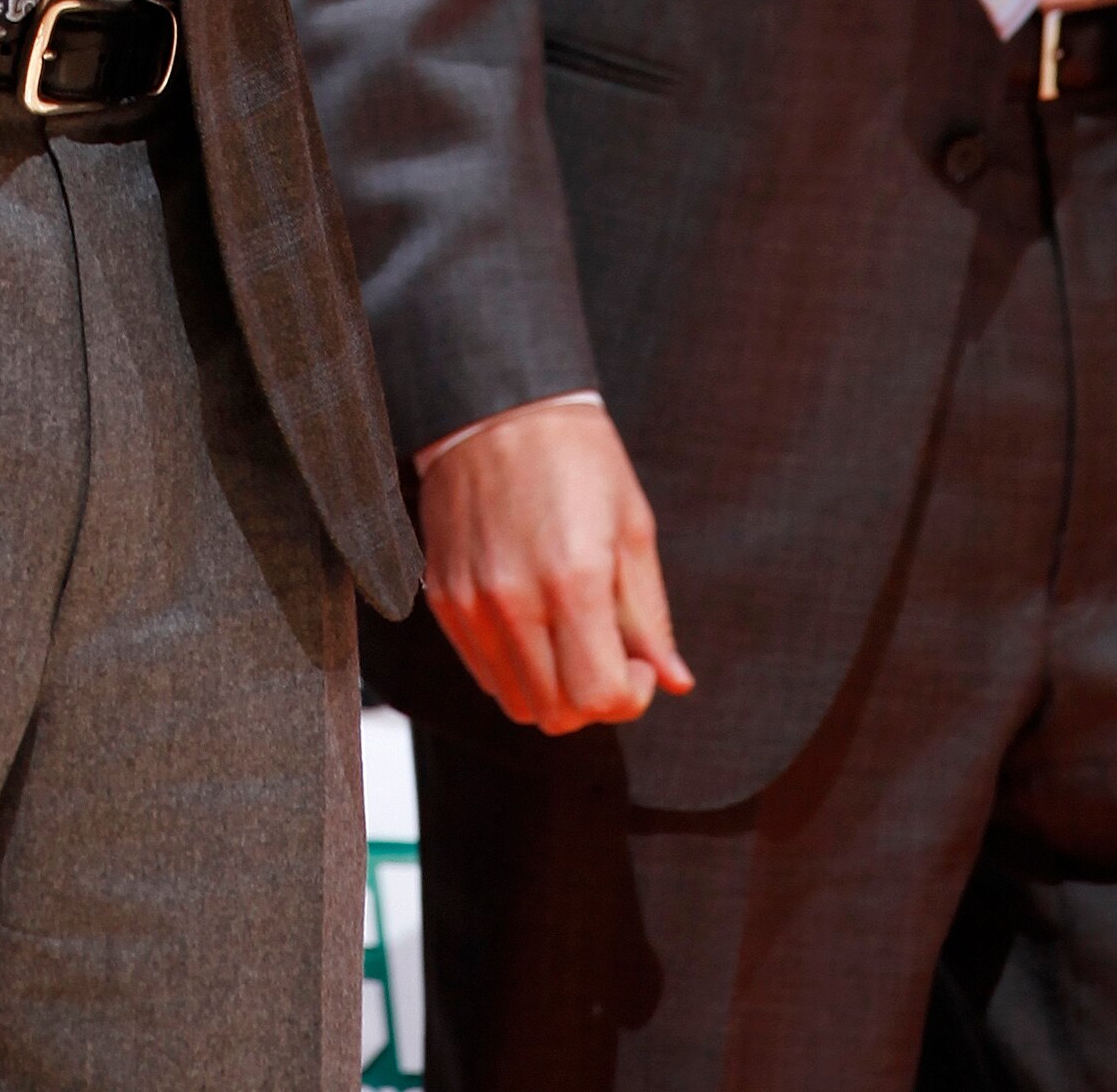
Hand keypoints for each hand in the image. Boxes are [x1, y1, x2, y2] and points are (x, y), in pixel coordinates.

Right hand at [421, 405, 694, 731]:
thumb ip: (649, 616)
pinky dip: (514, 667)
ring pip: (516, 702)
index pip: (601, 698)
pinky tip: (532, 621)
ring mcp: (470, 601)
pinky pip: (482, 671)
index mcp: (572, 580)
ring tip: (568, 636)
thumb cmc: (574, 455)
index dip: (631, 695)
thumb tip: (674, 681)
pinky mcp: (442, 595)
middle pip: (558, 714)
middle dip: (594, 698)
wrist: (493, 402)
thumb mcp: (631, 526)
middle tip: (606, 650)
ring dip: (553, 688)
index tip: (636, 660)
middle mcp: (513, 599)